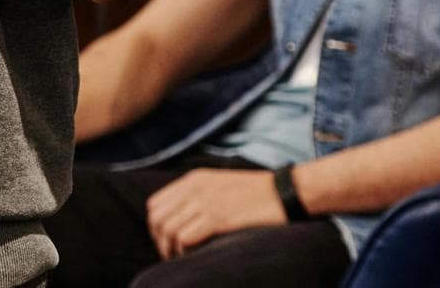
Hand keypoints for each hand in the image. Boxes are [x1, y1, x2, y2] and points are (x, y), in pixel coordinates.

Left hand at [146, 168, 285, 258]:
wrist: (284, 192)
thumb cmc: (255, 194)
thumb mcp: (219, 186)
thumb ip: (197, 196)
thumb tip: (180, 219)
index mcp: (193, 179)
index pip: (155, 205)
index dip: (156, 228)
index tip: (167, 243)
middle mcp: (194, 188)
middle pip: (157, 219)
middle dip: (160, 242)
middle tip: (171, 257)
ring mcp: (205, 202)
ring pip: (168, 229)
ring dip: (171, 250)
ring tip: (182, 260)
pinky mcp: (218, 218)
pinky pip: (185, 238)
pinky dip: (184, 252)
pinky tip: (195, 258)